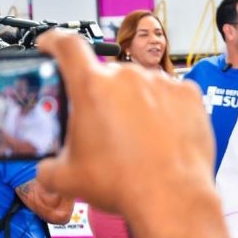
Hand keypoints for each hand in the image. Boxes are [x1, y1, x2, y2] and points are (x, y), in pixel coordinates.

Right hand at [36, 30, 215, 216]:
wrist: (172, 196)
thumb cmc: (123, 184)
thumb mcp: (66, 178)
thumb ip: (48, 163)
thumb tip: (48, 166)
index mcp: (92, 87)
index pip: (66, 45)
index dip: (55, 41)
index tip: (52, 44)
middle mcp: (128, 77)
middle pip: (107, 74)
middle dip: (102, 96)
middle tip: (104, 125)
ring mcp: (162, 83)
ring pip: (140, 85)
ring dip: (135, 103)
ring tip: (137, 137)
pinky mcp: (189, 94)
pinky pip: (170, 93)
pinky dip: (165, 108)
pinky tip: (162, 133)